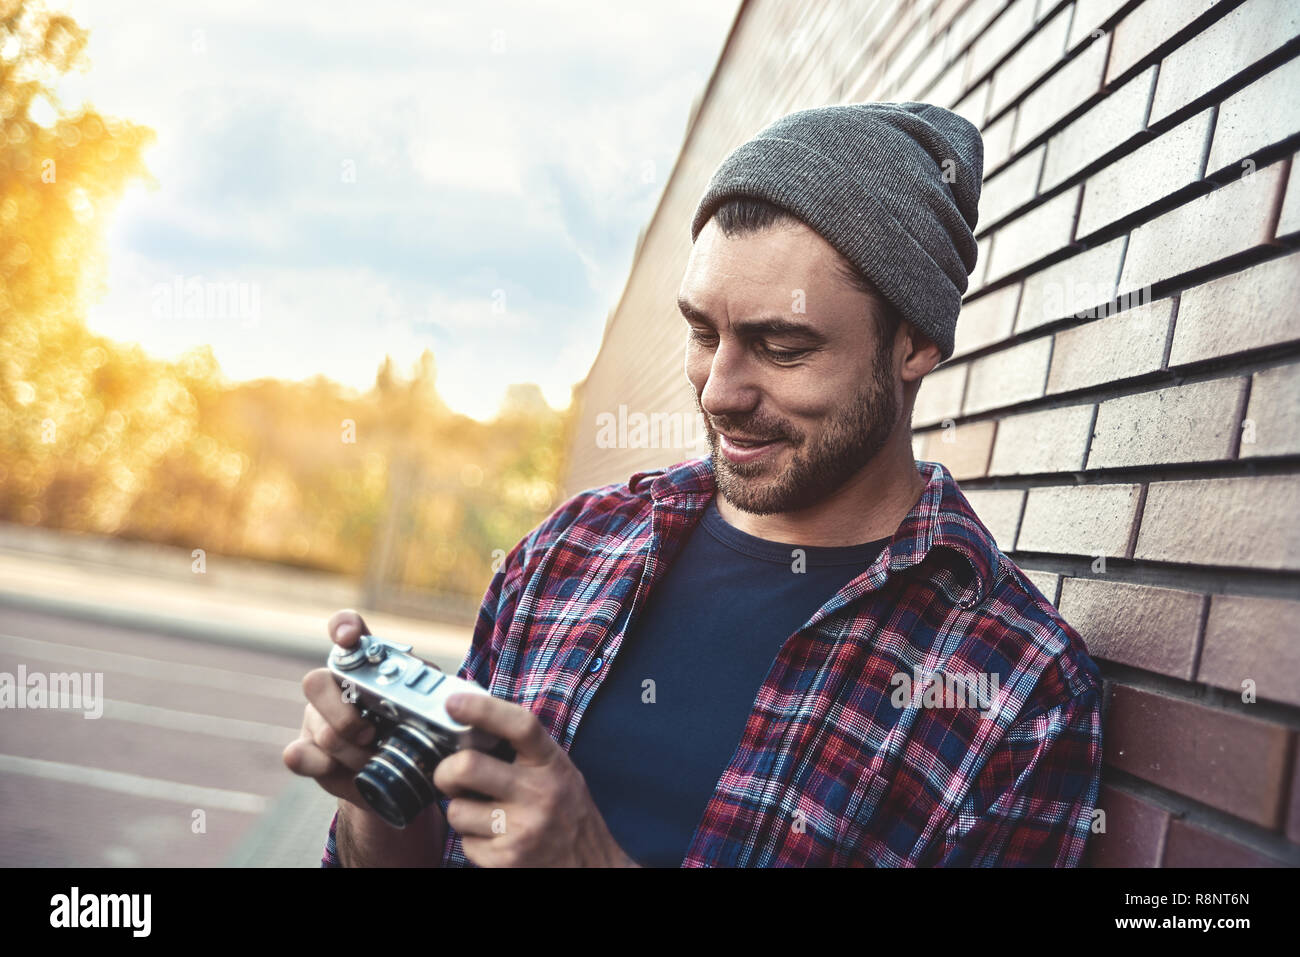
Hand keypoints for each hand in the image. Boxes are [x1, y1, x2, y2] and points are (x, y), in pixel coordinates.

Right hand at [282, 609, 444, 865]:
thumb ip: (434, 696)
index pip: (346, 630)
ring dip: (350, 750)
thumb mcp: (430, 708)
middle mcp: (335, 685)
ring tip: (374, 761)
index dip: (343, 627)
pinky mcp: (309, 751)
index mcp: (367, 664)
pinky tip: (323, 765)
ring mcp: (317, 718)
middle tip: (371, 733)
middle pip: (317, 682)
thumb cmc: (417, 730)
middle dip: (343, 713)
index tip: (349, 637)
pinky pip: (298, 754)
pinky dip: (312, 762)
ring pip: (320, 727)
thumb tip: (452, 697)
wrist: (399, 776)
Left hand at [434, 692, 637, 867]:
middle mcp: (540, 794)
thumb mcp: (559, 772)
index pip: (519, 724)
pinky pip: (464, 843)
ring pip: (456, 811)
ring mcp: (523, 829)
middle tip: (451, 776)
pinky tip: (495, 839)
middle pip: (467, 767)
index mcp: (552, 763)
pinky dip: (473, 841)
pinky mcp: (507, 860)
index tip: (454, 702)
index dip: (482, 708)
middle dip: (446, 772)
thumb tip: (473, 725)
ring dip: (461, 812)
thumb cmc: (569, 814)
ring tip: (485, 815)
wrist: (591, 867)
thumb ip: (525, 752)